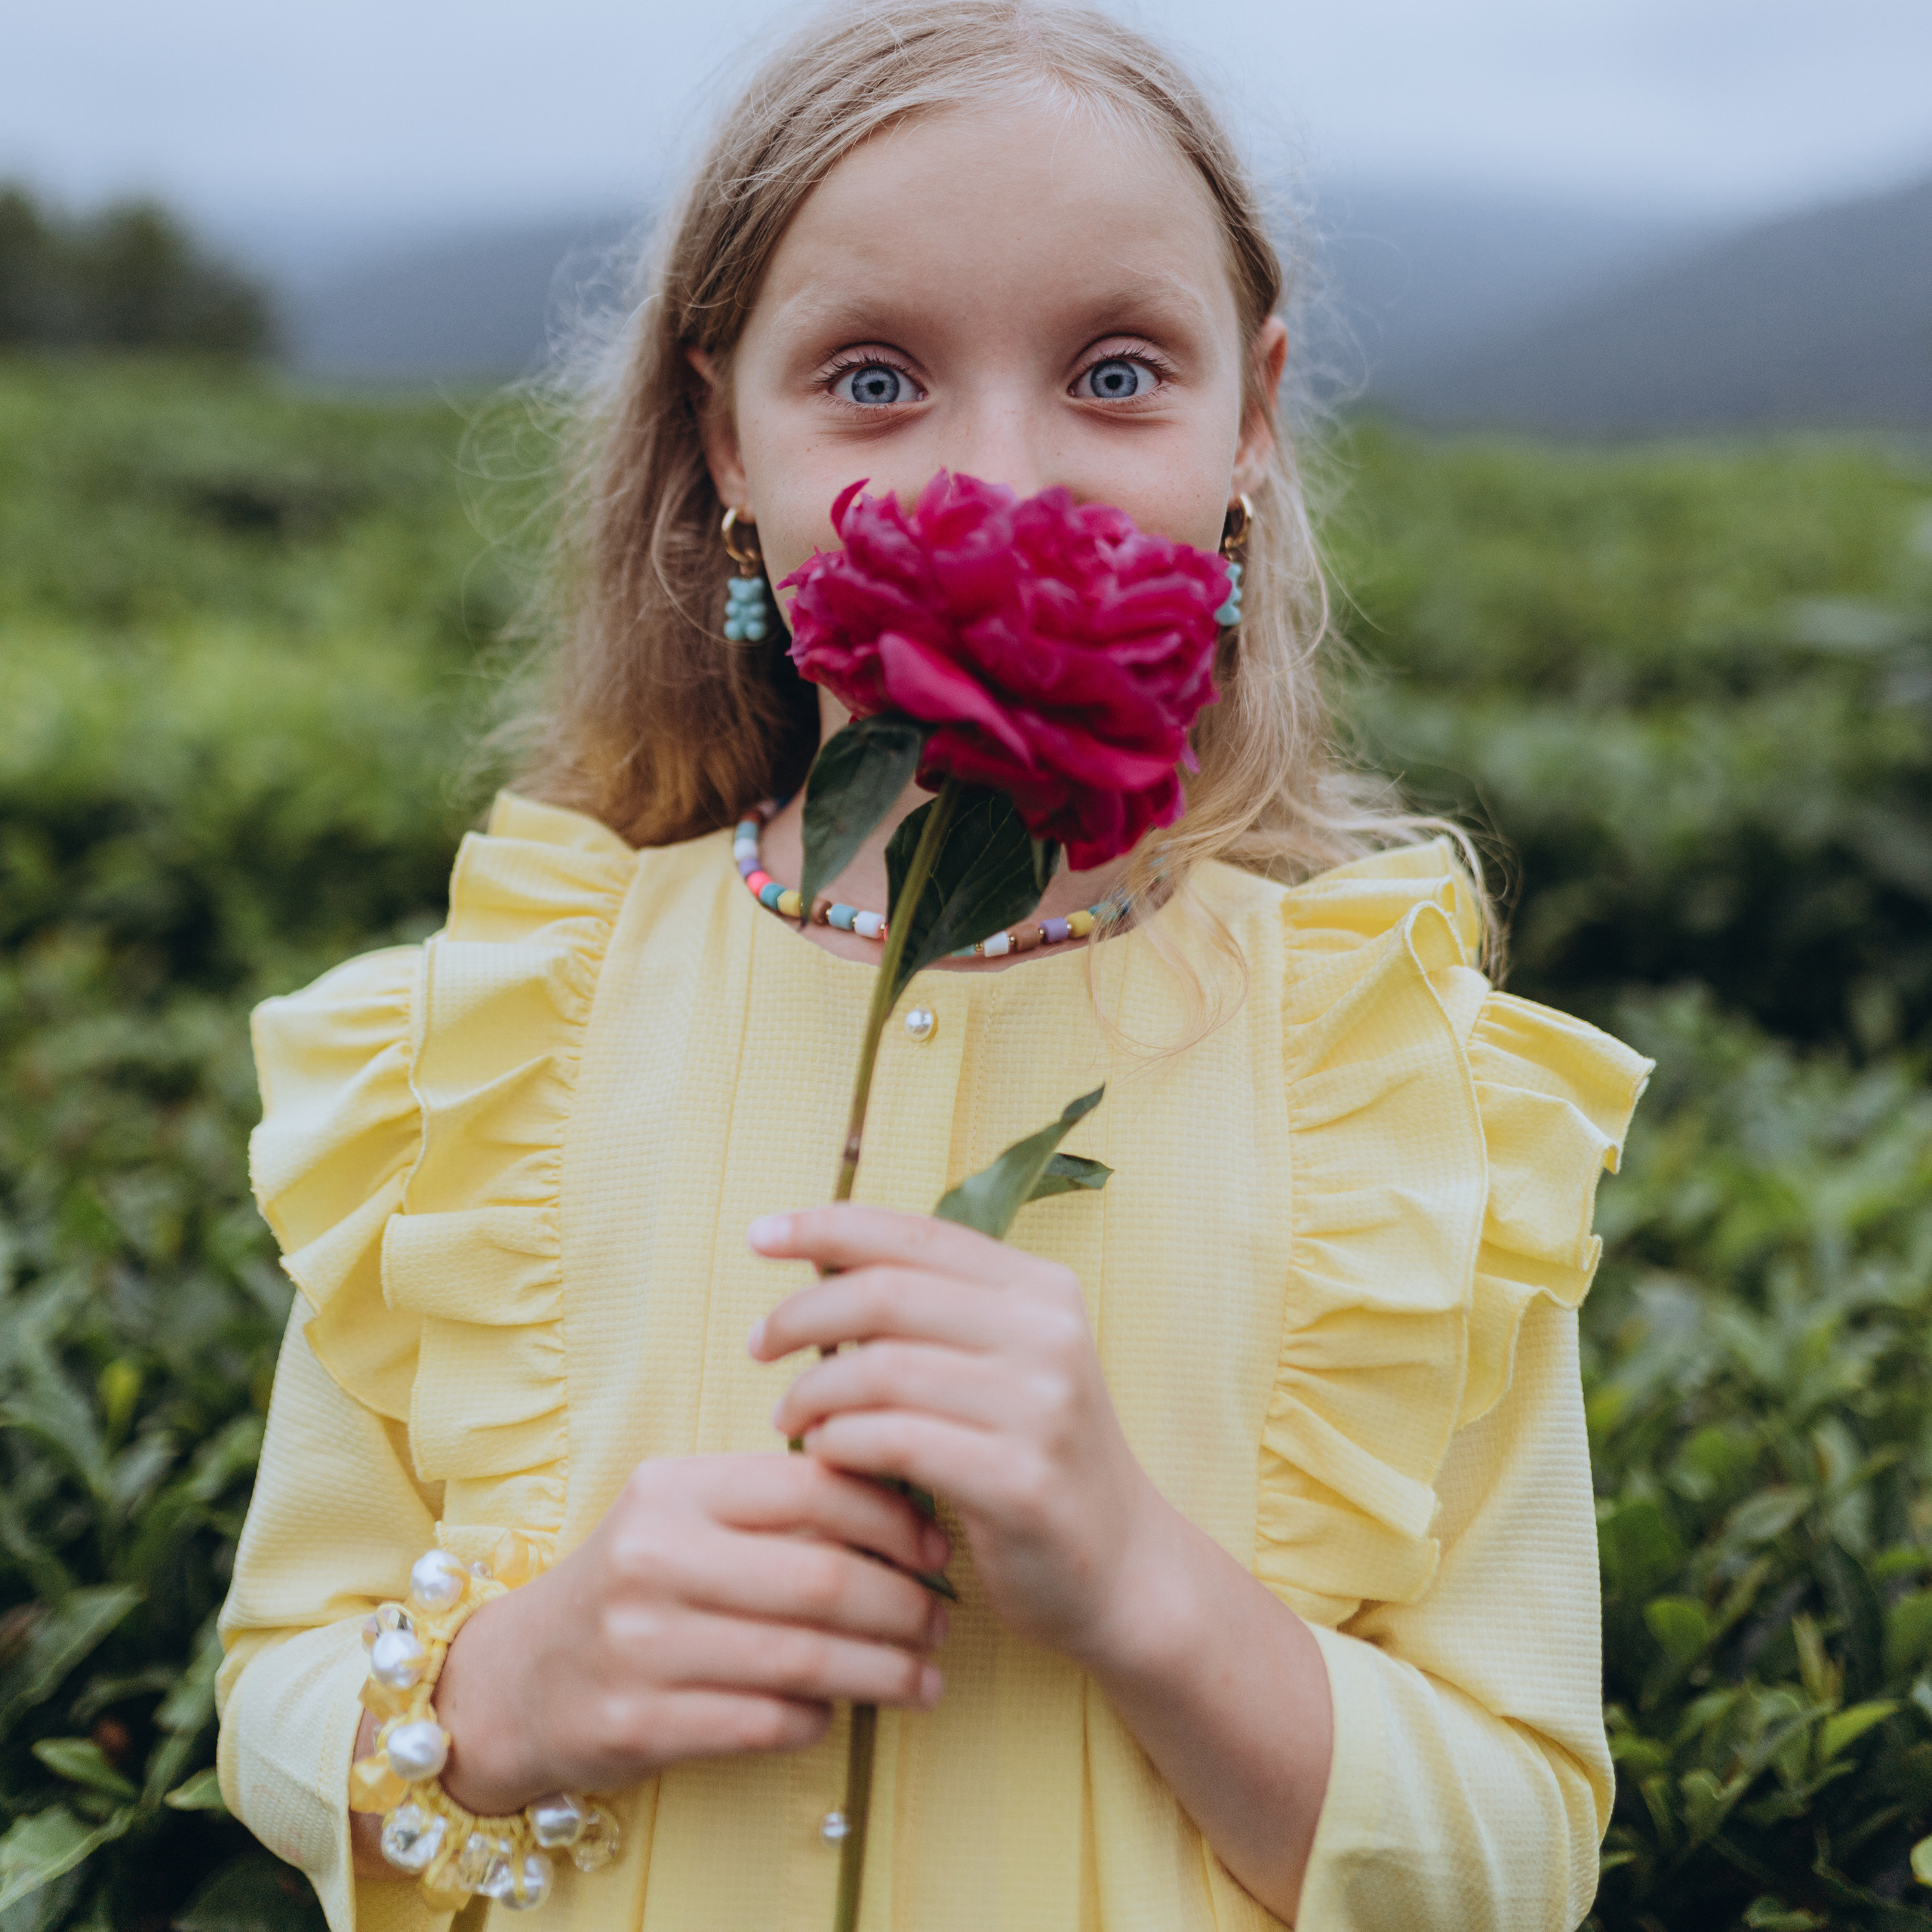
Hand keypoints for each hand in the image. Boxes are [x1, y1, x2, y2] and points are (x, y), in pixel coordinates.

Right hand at [424, 1456, 948, 1817]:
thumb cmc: (632, 1586)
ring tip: (924, 1678)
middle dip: (905, 1604)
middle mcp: (652, 1559)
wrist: (513, 1679)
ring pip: (805, 1659)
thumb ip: (774, 1505)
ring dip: (884, 1673)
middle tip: (942, 1621)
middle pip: (822, 1579)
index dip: (893, 1519)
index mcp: (674, 1490)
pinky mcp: (638, 1724)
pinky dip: (818, 1718)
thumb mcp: (684, 1517)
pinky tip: (839, 1710)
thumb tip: (906, 1510)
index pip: (812, 1486)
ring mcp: (640, 1645)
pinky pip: (767, 1723)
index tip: (936, 1546)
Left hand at [748, 1205, 1161, 1667]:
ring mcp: (1040, 1407)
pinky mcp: (1019, 1481)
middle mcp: (1048, 1334)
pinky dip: (839, 1442)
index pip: (914, 1233)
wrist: (1123, 1570)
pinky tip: (822, 1454)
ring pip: (881, 1369)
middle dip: (802, 1314)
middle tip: (759, 1345)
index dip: (827, 1225)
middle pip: (885, 1294)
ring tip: (789, 1414)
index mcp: (1040, 1289)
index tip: (759, 1235)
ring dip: (812, 1390)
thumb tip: (821, 1262)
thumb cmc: (1033, 1457)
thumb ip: (934, 1311)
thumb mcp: (1005, 1362)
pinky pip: (894, 1442)